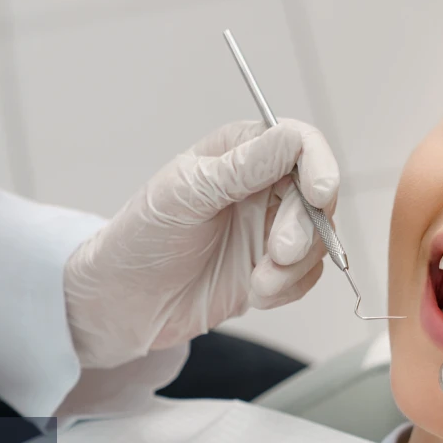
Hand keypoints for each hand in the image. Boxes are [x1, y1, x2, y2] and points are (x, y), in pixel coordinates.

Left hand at [64, 119, 338, 368]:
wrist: (123, 303)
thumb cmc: (141, 239)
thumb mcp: (185, 195)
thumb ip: (242, 168)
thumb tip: (292, 139)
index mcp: (239, 152)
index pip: (299, 144)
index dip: (318, 166)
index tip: (319, 196)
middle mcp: (261, 186)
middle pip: (316, 196)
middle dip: (303, 228)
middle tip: (278, 253)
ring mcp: (268, 228)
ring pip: (318, 239)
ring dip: (295, 265)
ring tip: (258, 283)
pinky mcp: (272, 269)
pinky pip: (307, 275)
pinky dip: (290, 287)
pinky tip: (256, 294)